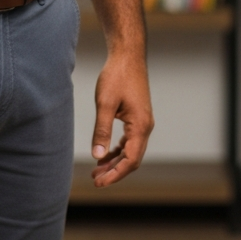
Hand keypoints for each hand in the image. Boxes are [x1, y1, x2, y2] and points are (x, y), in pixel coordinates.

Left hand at [90, 50, 153, 186]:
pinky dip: (118, 150)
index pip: (130, 160)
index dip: (115, 175)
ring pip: (131, 150)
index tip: (98, 182)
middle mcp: (145, 126)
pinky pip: (130, 140)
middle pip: (132, 159)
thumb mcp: (105, 104)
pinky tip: (105, 153)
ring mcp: (143, 122)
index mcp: (140, 126)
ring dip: (115, 161)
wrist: (127, 56)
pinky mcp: (138, 116)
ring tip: (97, 169)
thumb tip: (97, 155)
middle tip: (95, 179)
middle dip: (114, 171)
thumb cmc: (117, 76)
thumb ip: (102, 130)